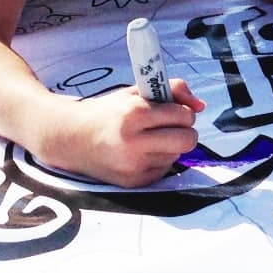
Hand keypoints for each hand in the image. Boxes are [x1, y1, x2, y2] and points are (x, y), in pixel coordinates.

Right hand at [44, 79, 206, 187]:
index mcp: (133, 114)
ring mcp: (133, 165)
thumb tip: (201, 106)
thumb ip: (171, 90)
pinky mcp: (133, 182)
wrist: (71, 138)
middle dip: (186, 131)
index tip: (173, 110)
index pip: (182, 115)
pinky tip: (142, 152)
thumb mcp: (135, 93)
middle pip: (188, 140)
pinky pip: (164, 170)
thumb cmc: (107, 112)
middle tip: (172, 126)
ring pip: (177, 155)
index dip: (183, 111)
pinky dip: (160, 160)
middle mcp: (133, 142)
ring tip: (151, 139)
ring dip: (171, 146)